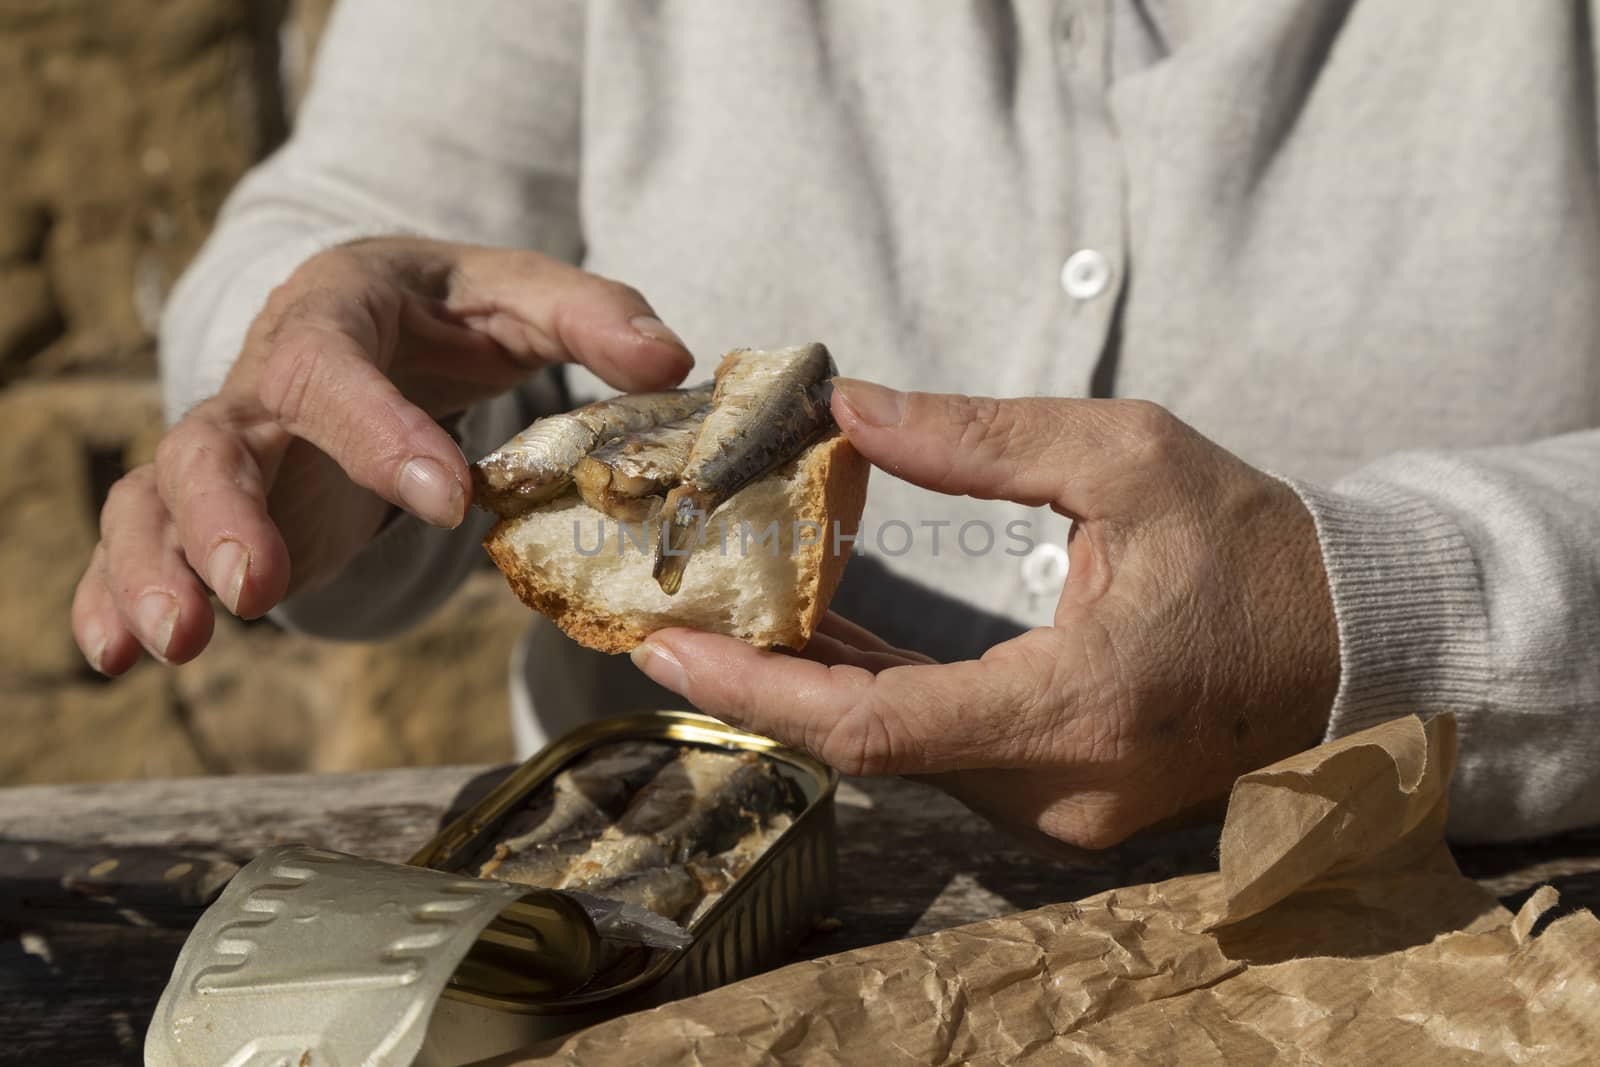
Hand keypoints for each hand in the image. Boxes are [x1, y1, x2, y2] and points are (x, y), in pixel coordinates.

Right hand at [74, 237, 691, 672]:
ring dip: (154, 570)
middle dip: (225, 516)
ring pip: (157, 500)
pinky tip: (112, 656)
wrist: (372, 317)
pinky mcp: (221, 510)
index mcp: (336, 317)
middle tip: (256, 588)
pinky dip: (112, 595)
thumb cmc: (448, 309)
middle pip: (213, 442)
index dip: (378, 432)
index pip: (335, 369)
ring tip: (175, 645)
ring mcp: (233, 450)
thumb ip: (591, 316)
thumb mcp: (518, 295)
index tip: (444, 497)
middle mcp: (263, 384)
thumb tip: (671, 359)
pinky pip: (142, 543)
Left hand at [630, 380, 1340, 848]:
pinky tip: (819, 638)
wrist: (1345, 637)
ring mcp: (1062, 811)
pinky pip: (938, 753)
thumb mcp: (1127, 456)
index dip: (761, 692)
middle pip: (869, 747)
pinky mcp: (1061, 803)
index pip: (878, 724)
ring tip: (730, 615)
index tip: (669, 654)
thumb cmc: (1250, 543)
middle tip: (672, 623)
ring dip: (814, 688)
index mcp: (1080, 705)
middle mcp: (1062, 787)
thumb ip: (981, 437)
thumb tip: (853, 410)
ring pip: (899, 755)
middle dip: (764, 685)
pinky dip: (873, 697)